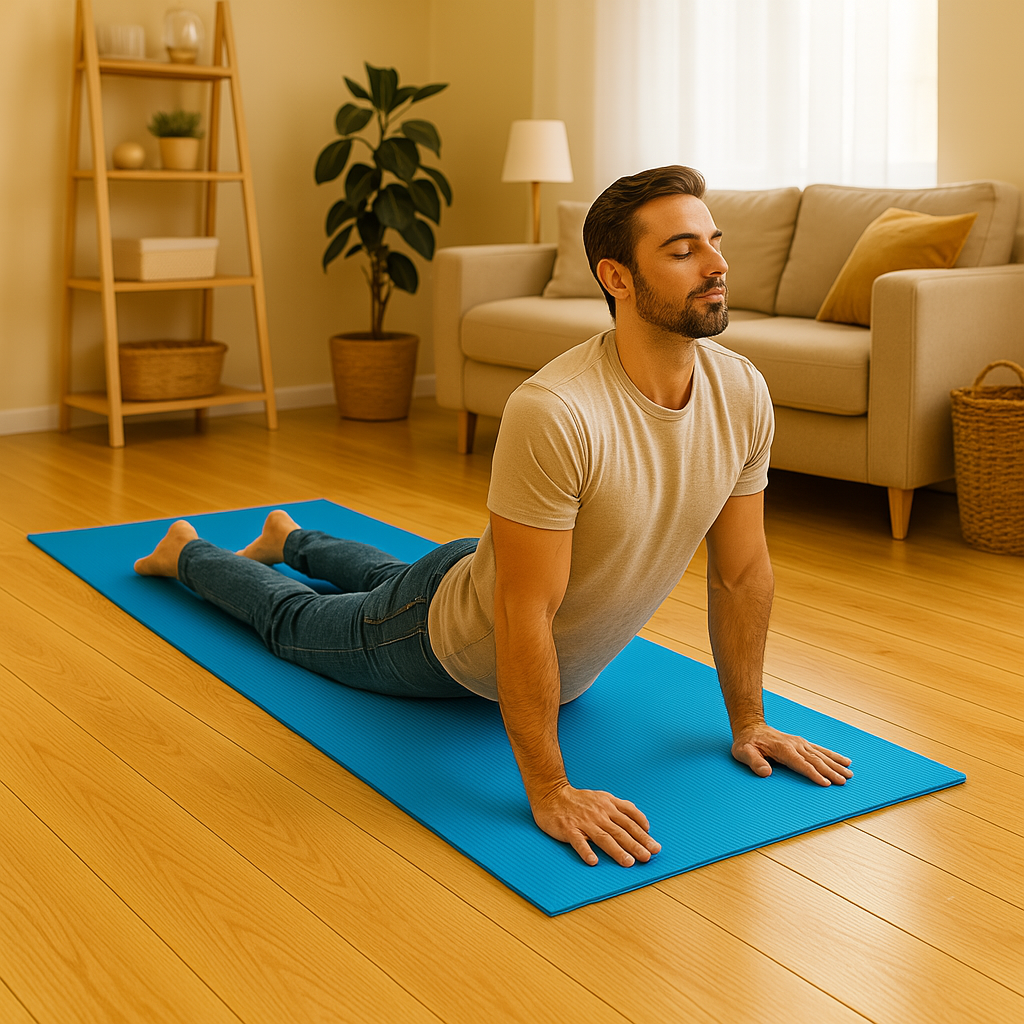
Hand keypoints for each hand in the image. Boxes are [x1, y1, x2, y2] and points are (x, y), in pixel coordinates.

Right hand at [531, 783, 661, 866]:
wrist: (551, 794)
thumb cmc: (579, 799)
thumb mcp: (603, 797)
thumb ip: (621, 807)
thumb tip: (640, 819)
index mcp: (608, 805)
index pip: (630, 819)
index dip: (643, 832)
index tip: (654, 844)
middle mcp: (599, 813)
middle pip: (620, 831)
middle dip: (636, 844)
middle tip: (648, 856)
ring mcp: (584, 822)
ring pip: (604, 837)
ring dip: (617, 850)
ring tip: (629, 862)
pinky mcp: (569, 829)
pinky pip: (578, 841)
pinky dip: (586, 851)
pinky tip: (593, 861)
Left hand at [732, 723, 852, 785]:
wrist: (750, 728)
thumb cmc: (747, 743)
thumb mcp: (743, 752)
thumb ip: (754, 762)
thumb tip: (766, 773)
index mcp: (783, 749)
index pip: (801, 764)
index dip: (814, 774)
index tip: (826, 783)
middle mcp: (795, 745)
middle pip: (815, 760)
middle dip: (831, 771)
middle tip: (844, 781)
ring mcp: (799, 743)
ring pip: (821, 755)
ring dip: (835, 764)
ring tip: (849, 774)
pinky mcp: (802, 743)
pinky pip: (820, 749)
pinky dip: (833, 755)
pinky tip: (844, 760)